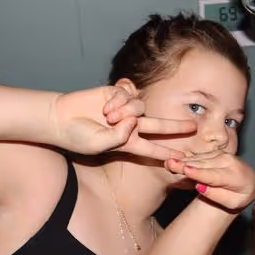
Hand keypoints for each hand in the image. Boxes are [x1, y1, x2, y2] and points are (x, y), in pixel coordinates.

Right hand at [51, 86, 195, 159]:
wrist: (60, 117)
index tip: (184, 159)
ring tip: (108, 117)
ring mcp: (124, 110)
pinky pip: (128, 95)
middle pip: (159, 126)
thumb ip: (119, 137)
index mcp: (127, 143)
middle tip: (193, 127)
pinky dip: (118, 101)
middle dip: (176, 127)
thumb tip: (135, 120)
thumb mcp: (99, 145)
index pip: (152, 149)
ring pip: (140, 107)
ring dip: (126, 111)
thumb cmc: (77, 137)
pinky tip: (105, 108)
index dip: (167, 154)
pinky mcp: (117, 94)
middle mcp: (129, 126)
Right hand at [166, 151, 254, 210]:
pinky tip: (175, 161)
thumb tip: (200, 187)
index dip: (198, 173)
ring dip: (183, 161)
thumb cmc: (240, 195)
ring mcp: (221, 155)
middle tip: (168, 164)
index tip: (186, 170)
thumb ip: (218, 196)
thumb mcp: (233, 203)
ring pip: (199, 159)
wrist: (250, 181)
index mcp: (234, 175)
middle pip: (202, 165)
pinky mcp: (214, 152)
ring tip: (168, 162)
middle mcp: (227, 162)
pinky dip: (186, 159)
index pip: (213, 175)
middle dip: (185, 165)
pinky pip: (198, 156)